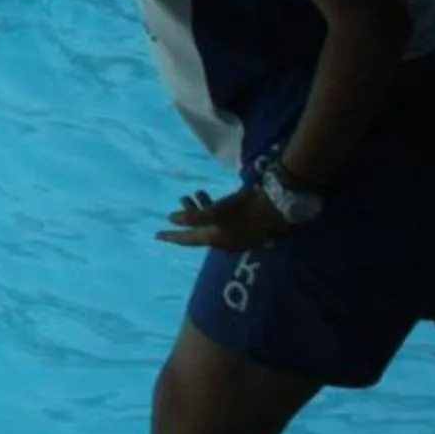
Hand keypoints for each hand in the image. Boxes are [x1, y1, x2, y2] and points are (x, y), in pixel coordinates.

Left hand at [156, 183, 289, 251]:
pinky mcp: (243, 223)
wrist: (278, 206)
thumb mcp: (215, 213)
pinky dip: (211, 206)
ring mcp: (234, 233)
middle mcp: (224, 240)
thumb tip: (171, 219)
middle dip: (186, 216)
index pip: (187, 239)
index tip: (156, 235)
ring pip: (209, 222)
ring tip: (193, 193)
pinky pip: (220, 218)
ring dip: (198, 208)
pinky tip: (207, 194)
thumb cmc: (244, 208)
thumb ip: (192, 217)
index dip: (171, 236)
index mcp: (216, 240)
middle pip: (198, 230)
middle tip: (181, 199)